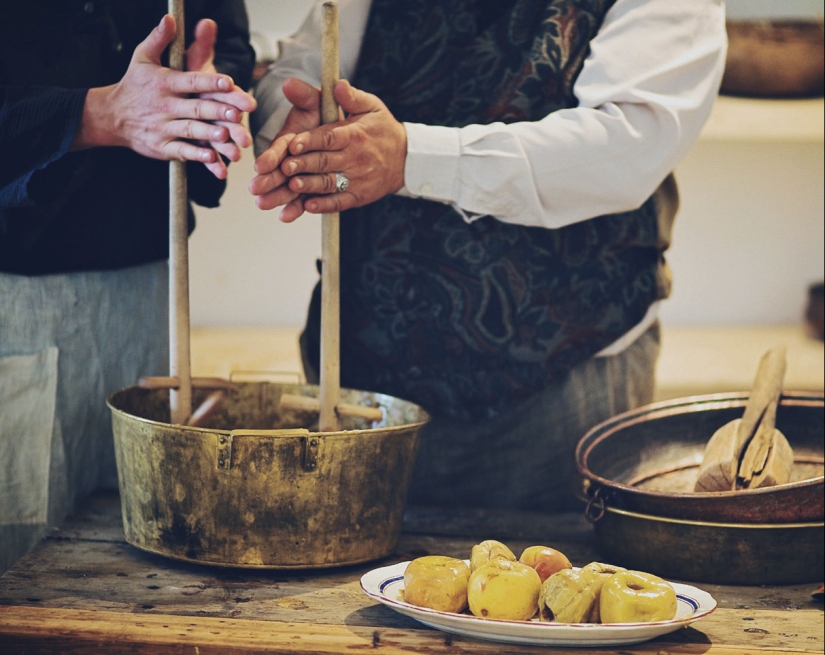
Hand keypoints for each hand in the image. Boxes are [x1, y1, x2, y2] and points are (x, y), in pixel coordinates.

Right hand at [72, 14, 254, 178]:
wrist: (111, 115)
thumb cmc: (134, 83)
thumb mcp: (142, 57)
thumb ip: (159, 39)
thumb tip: (170, 18)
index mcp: (165, 82)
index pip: (191, 81)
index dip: (210, 83)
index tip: (229, 82)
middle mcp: (165, 105)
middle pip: (195, 108)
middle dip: (217, 111)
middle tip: (238, 113)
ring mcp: (163, 127)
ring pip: (190, 130)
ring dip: (208, 134)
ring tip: (226, 135)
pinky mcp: (162, 147)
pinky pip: (181, 152)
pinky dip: (196, 155)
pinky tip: (212, 157)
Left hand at [249, 79, 406, 221]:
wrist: (405, 159)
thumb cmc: (382, 129)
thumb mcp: (372, 106)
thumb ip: (351, 96)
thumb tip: (336, 84)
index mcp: (354, 134)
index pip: (329, 137)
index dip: (310, 141)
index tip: (292, 144)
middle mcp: (355, 158)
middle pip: (325, 162)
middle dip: (303, 165)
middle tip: (283, 167)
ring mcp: (357, 180)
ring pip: (329, 183)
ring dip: (309, 186)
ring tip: (291, 186)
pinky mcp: (358, 196)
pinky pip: (339, 202)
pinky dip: (323, 205)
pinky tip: (307, 206)